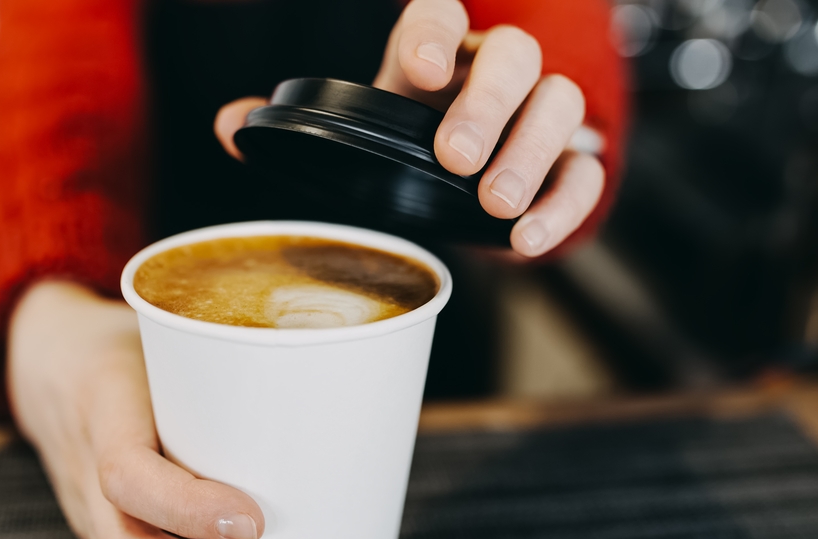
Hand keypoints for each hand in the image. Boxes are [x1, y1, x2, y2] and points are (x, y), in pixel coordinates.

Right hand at [8, 281, 291, 538]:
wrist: (51, 362)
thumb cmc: (131, 344)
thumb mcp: (168, 331)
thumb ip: (234, 357)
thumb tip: (335, 384)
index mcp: (105, 407)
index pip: (126, 473)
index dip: (186, 508)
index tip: (255, 521)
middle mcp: (86, 470)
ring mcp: (88, 511)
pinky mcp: (103, 534)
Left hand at [214, 0, 604, 256]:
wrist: (464, 186)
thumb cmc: (408, 148)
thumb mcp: (355, 134)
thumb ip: (298, 129)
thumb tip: (231, 127)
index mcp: (436, 53)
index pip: (440, 15)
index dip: (432, 33)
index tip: (416, 69)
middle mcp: (493, 72)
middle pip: (514, 56)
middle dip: (487, 104)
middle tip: (455, 157)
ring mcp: (538, 114)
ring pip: (562, 104)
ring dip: (532, 151)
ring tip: (496, 203)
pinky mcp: (569, 164)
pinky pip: (587, 172)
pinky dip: (564, 204)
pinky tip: (527, 237)